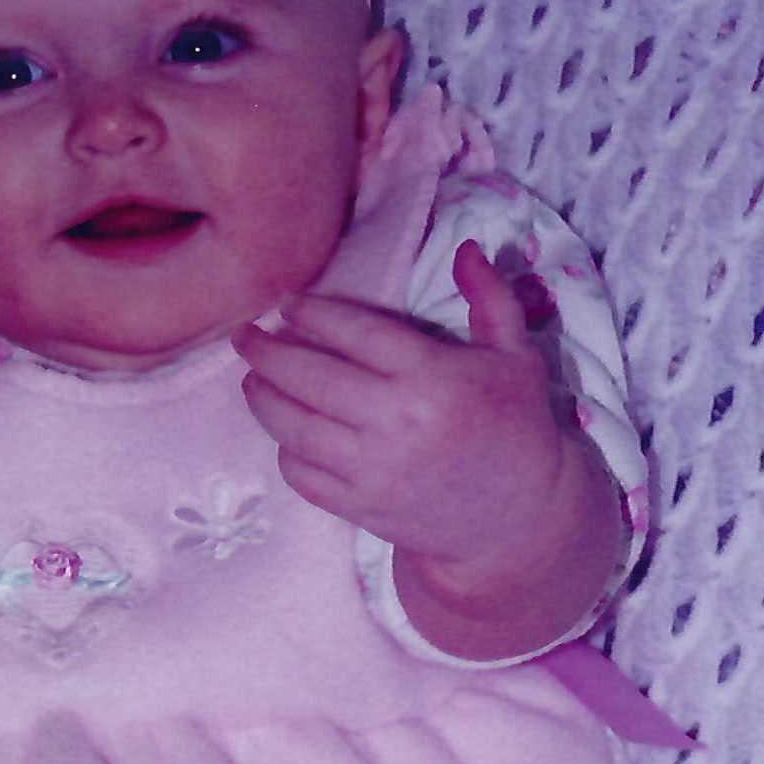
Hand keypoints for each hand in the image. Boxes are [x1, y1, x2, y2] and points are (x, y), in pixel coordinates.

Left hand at [233, 239, 571, 568]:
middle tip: (243, 337)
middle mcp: (397, 421)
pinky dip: (286, 451)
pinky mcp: (363, 508)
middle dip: (265, 352)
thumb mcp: (517, 355)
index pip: (354, 331)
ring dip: (262, 400)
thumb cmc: (517, 426)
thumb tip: (467, 247)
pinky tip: (286, 432)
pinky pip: (304, 475)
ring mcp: (375, 469)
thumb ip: (490, 298)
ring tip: (251, 380)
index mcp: (432, 376)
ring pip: (295, 427)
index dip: (313, 314)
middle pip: (309, 376)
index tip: (287, 304)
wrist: (520, 517)